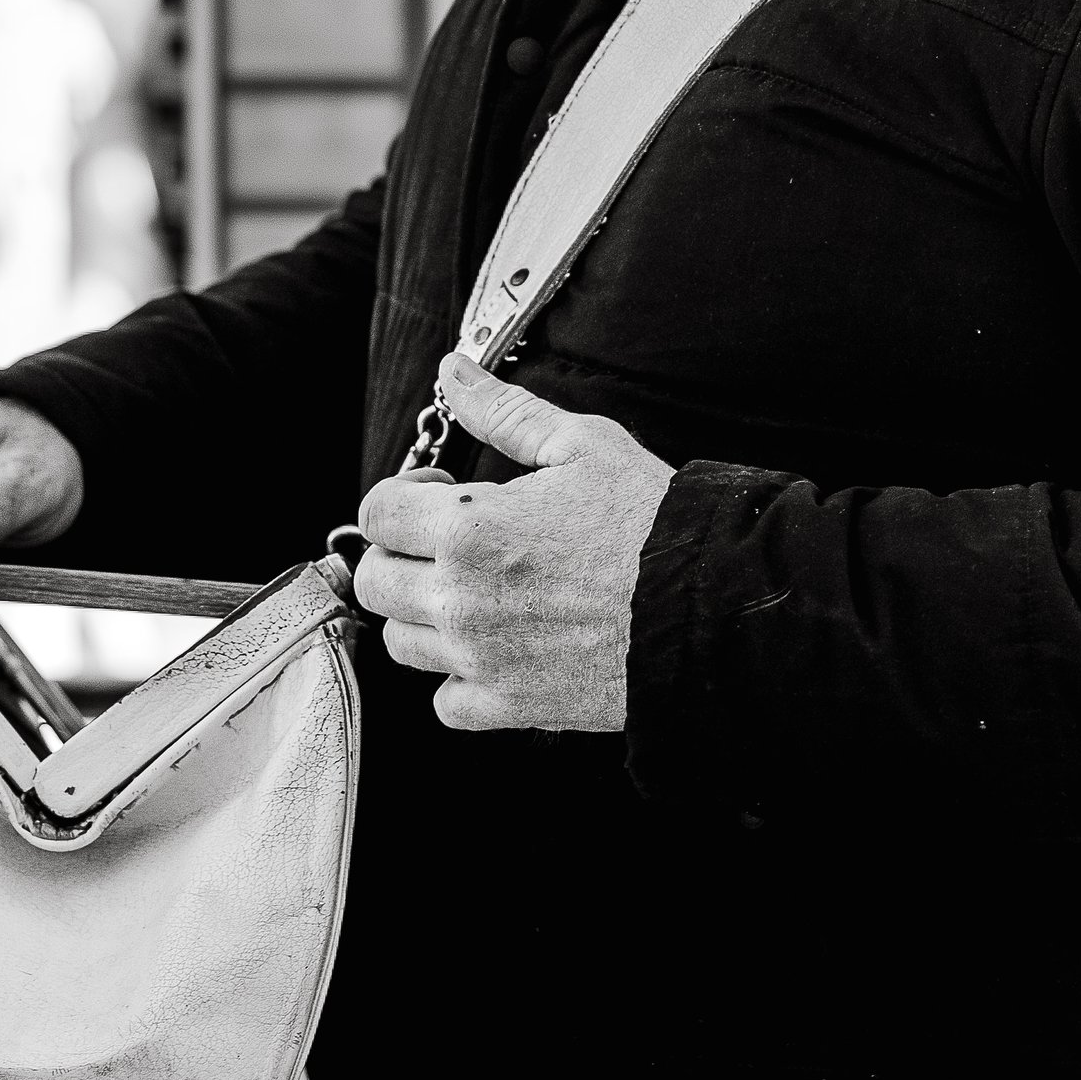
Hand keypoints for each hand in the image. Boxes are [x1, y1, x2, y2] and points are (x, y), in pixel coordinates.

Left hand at [351, 349, 676, 733]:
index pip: (376, 514)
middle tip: (450, 542)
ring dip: (422, 613)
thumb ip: (503, 410)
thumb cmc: (649, 522)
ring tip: (475, 591)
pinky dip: (459, 677)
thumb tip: (453, 372)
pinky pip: (445, 702)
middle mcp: (460, 599)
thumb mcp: (580, 445)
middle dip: (402, 553)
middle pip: (374, 581)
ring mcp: (480, 659)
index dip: (401, 496)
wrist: (706, 609)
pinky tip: (496, 645)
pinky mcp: (509, 706)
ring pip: (399, 642)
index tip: (439, 496)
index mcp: (468, 528)